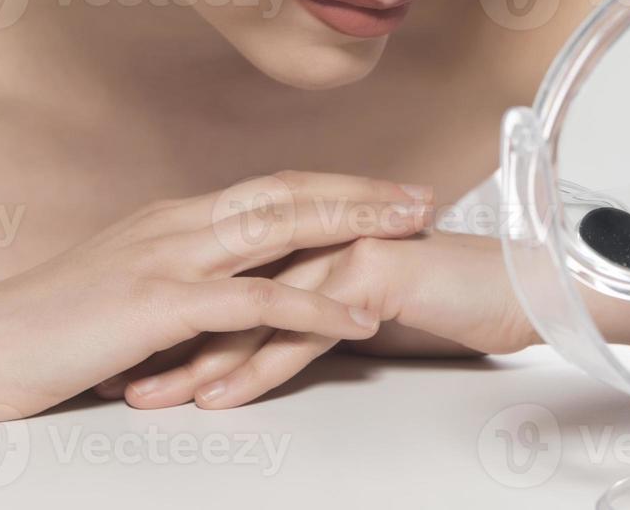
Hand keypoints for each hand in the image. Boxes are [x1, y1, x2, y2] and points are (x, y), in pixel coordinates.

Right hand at [0, 170, 434, 418]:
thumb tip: (216, 295)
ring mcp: (168, 257)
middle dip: (360, 192)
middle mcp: (177, 224)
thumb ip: (172, 282)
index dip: (329, 186)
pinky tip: (356, 315)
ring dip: (353, 226)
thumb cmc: (45, 328)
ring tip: (410, 233)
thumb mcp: (120, 291)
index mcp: (171, 220)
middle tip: (420, 196)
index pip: (267, 189)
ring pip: (280, 228)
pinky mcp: (160, 302)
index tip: (381, 190)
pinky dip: (313, 306)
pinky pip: (255, 300)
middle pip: (287, 193)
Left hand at [113, 229, 539, 409]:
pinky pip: (300, 329)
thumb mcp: (362, 303)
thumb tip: (270, 334)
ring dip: (195, 357)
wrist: (521, 287)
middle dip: (162, 334)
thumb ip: (314, 306)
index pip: (222, 273)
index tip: (123, 347)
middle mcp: (315, 235)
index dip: (171, 311)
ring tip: (149, 396)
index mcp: (306, 234)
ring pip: (249, 309)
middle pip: (219, 286)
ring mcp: (339, 250)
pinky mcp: (369, 276)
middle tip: (109, 372)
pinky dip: (256, 365)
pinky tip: (223, 395)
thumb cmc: (446, 296)